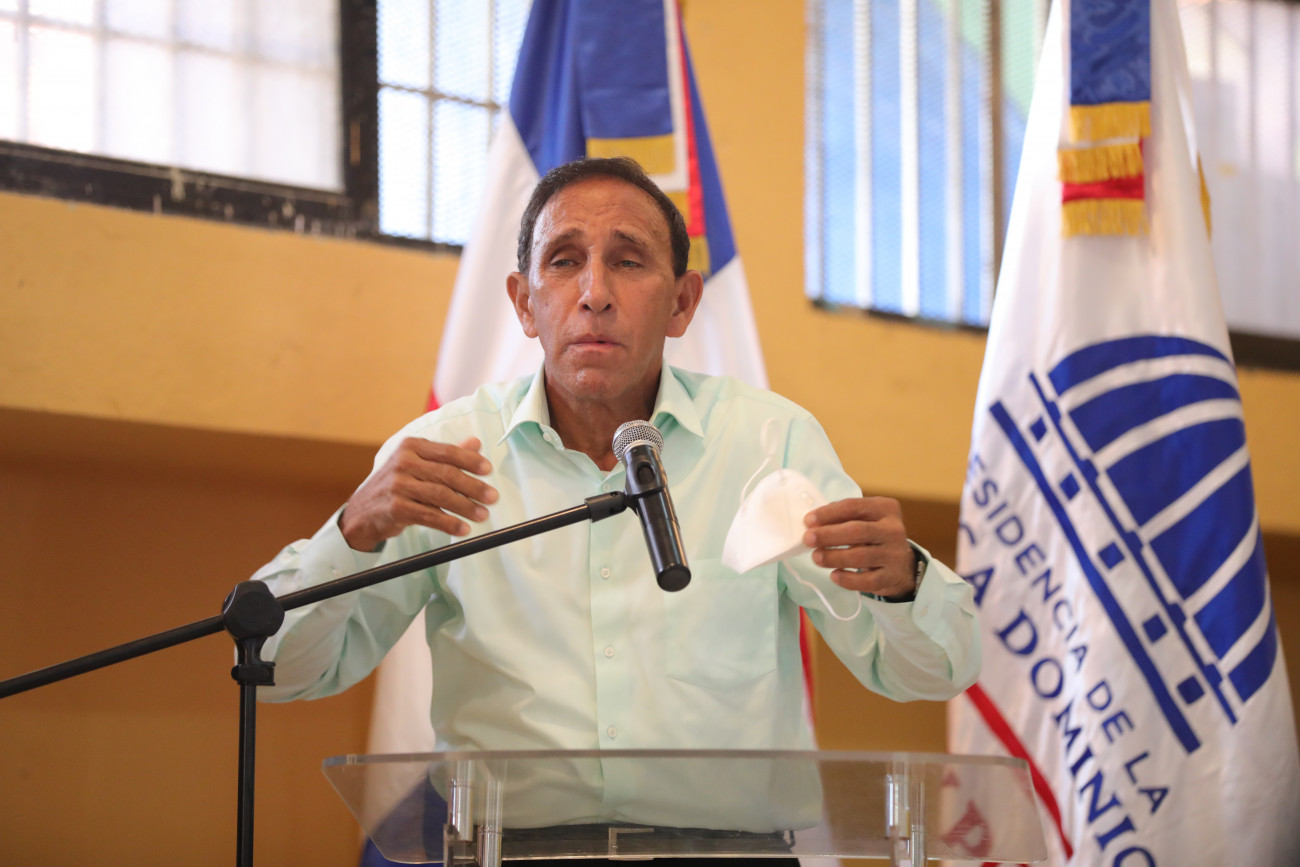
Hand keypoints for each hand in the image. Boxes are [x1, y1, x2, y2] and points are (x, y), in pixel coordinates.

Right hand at [339, 436, 498, 551]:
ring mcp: (397, 485)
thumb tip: (476, 443)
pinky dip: (449, 523)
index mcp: (410, 447)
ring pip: (440, 495)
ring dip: (465, 507)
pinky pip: (429, 516)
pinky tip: (462, 528)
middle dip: (473, 487)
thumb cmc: (395, 486)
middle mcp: (403, 463)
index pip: (447, 451)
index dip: (470, 461)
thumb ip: (446, 454)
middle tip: (492, 497)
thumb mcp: (417, 464)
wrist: (361, 513)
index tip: (488, 470)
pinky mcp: (396, 508)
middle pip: (447, 474)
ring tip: (482, 515)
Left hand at [802, 497, 916, 597]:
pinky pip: (866, 580)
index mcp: (885, 508)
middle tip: (808, 539)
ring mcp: (894, 555)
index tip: (808, 520)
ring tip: (816, 557)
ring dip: (833, 557)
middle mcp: (893, 530)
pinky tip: (834, 575)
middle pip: (857, 531)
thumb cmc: (874, 537)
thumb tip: (813, 522)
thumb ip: (843, 517)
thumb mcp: (865, 520)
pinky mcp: (891, 577)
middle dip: (828, 535)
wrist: (902, 566)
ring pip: (860, 556)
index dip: (828, 513)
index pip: (853, 506)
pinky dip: (847, 579)